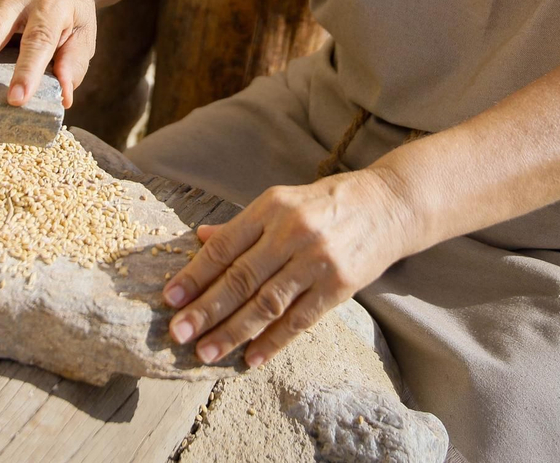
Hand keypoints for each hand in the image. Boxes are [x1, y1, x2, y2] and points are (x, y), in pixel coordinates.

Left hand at [162, 169, 410, 368]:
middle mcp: (292, 232)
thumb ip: (242, 225)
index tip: (169, 298)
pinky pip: (300, 320)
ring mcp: (317, 261)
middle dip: (205, 309)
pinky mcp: (340, 285)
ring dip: (233, 332)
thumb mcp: (283, 200)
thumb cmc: (329, 202)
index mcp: (272, 206)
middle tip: (177, 333)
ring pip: (266, 304)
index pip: (224, 246)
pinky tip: (251, 358)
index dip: (194, 274)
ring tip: (205, 352)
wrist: (390, 204)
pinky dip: (274, 342)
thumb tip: (199, 239)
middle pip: (241, 278)